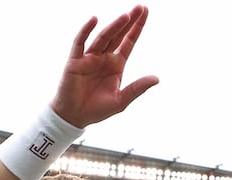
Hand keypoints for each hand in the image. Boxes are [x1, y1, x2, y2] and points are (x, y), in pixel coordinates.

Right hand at [50, 4, 158, 127]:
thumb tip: (157, 78)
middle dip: (128, 21)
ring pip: (103, 37)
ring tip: (126, 16)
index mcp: (116, 65)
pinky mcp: (75, 61)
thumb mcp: (121, 101)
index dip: (136, 28)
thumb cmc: (96, 110)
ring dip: (114, 26)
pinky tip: (95, 20)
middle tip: (139, 7)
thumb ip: (137, 88)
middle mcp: (104, 58)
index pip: (128, 42)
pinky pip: (80, 42)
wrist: (74, 117)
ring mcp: (89, 58)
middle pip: (118, 35)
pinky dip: (86, 30)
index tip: (145, 12)